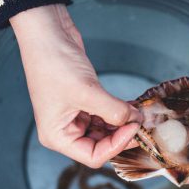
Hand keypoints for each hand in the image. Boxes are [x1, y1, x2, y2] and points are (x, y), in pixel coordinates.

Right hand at [10, 4, 141, 167]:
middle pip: (101, 144)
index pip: (93, 156)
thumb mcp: (87, 92)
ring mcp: (74, 114)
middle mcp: (64, 129)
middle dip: (122, 134)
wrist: (48, 33)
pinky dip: (118, 111)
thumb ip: (113, 110)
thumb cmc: (53, 63)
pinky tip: (132, 107)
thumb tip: (136, 121)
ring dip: (122, 122)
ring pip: (105, 129)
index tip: (133, 128)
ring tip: (139, 114)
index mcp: (57, 136)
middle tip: (141, 123)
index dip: (116, 145)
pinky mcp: (83, 100)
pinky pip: (105, 113)